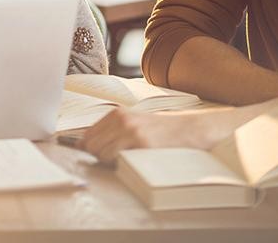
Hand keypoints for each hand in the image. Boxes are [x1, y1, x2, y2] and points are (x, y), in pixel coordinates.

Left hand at [78, 108, 209, 163]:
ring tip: (124, 161)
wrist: (191, 130)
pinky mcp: (140, 142)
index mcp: (117, 114)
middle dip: (96, 156)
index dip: (87, 149)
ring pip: (99, 152)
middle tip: (112, 162)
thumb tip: (86, 146)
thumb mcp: (135, 125)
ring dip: (107, 162)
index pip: (87, 135)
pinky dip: (117, 163)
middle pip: (90, 144)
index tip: (90, 158)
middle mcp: (120, 119)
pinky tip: (130, 162)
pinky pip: (115, 157)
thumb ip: (113, 132)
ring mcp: (130, 129)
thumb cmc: (163, 132)